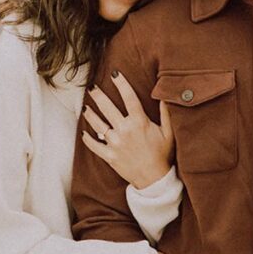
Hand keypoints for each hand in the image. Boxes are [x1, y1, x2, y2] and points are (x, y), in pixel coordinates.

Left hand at [81, 71, 174, 188]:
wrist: (154, 180)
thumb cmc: (163, 155)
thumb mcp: (168, 133)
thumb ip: (165, 113)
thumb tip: (164, 95)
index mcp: (139, 122)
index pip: (129, 97)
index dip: (121, 84)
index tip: (115, 74)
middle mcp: (125, 130)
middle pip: (107, 108)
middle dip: (98, 95)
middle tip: (92, 87)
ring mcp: (115, 143)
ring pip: (97, 124)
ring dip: (90, 114)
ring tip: (86, 107)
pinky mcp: (109, 156)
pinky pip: (94, 145)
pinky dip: (88, 139)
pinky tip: (84, 132)